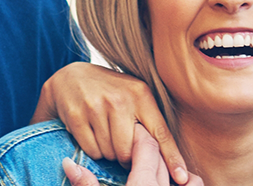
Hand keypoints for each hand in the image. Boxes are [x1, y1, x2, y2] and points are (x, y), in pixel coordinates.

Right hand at [36, 62, 189, 183]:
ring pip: (109, 152)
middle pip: (129, 150)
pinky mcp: (77, 114)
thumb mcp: (134, 96)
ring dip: (108, 153)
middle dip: (125, 157)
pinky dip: (93, 150)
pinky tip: (91, 135)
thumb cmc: (110, 92)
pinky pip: (91, 149)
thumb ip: (149, 121)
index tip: (181, 177)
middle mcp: (121, 98)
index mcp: (141, 94)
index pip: (160, 132)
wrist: (71, 77)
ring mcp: (97, 105)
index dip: (172, 157)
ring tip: (105, 137)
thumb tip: (165, 156)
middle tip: (120, 148)